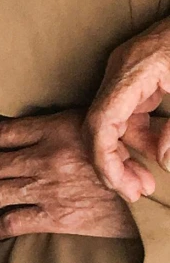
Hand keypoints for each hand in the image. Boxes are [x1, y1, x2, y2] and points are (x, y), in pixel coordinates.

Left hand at [0, 111, 135, 241]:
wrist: (144, 192)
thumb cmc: (124, 156)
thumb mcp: (96, 127)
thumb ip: (62, 127)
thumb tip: (32, 132)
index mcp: (56, 130)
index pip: (2, 132)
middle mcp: (45, 157)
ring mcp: (46, 189)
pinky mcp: (52, 217)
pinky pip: (9, 223)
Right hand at [85, 19, 169, 201]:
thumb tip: (166, 161)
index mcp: (133, 71)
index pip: (101, 122)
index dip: (105, 160)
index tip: (121, 186)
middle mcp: (121, 72)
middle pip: (99, 126)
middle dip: (113, 164)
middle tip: (136, 192)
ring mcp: (127, 75)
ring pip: (112, 124)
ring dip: (127, 154)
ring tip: (146, 181)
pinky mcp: (138, 80)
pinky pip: (128, 115)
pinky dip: (139, 138)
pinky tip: (158, 152)